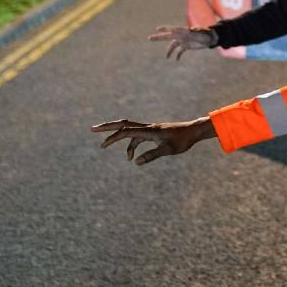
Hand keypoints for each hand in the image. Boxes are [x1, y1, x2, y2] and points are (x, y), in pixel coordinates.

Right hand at [91, 117, 215, 163]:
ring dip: (120, 141)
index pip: (127, 132)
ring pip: (129, 132)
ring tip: (116, 152)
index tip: (102, 144)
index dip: (113, 137)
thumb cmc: (182, 141)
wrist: (193, 131)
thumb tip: (136, 162)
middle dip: (107, 127)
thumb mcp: (168, 150)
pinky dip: (131, 145)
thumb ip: (152, 155)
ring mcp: (149, 129)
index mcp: (149, 130)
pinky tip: (133, 157)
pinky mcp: (152, 133)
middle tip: (92, 129)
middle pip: (123, 124)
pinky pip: (137, 137)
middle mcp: (147, 127)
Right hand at [148, 25, 215, 58]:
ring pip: (172, 45)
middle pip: (167, 36)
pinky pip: (179, 51)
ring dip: (169, 51)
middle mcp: (181, 35)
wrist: (210, 38)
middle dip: (158, 37)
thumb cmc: (206, 34)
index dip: (165, 29)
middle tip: (149, 38)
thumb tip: (192, 30)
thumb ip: (195, 32)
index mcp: (183, 31)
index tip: (157, 29)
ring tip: (166, 57)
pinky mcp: (185, 46)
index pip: (172, 29)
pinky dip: (177, 55)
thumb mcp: (200, 33)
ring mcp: (182, 41)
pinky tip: (176, 60)